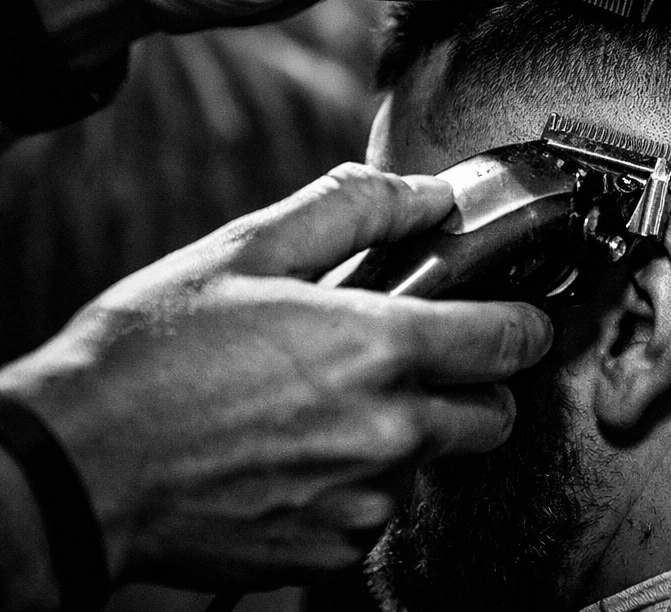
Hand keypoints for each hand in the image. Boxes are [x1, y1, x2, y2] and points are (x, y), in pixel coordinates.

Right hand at [0, 163, 552, 590]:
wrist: (74, 468)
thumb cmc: (148, 357)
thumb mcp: (246, 250)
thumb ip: (354, 209)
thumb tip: (430, 194)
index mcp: (378, 347)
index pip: (511, 339)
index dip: (523, 324)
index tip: (516, 318)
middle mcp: (386, 429)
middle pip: (493, 414)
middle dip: (475, 386)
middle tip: (424, 364)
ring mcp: (360, 498)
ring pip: (429, 464)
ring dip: (403, 437)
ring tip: (324, 408)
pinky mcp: (329, 548)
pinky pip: (375, 514)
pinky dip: (354, 487)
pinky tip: (296, 456)